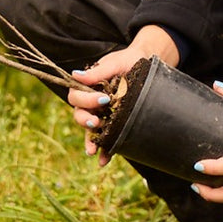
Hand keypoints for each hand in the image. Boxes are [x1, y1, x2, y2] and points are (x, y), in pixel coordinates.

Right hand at [67, 25, 180, 164]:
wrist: (148, 65)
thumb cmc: (129, 60)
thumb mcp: (115, 63)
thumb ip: (97, 72)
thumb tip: (75, 75)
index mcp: (88, 87)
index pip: (76, 97)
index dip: (86, 100)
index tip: (103, 99)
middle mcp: (92, 102)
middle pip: (79, 115)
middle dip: (85, 121)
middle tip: (96, 123)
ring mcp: (103, 114)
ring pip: (90, 130)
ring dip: (90, 141)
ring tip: (93, 151)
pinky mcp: (114, 123)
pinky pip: (106, 139)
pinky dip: (104, 151)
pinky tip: (104, 160)